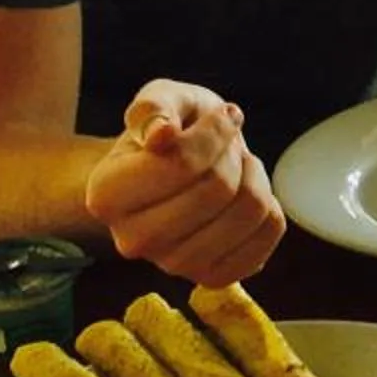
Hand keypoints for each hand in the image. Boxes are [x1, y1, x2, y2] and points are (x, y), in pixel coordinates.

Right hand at [81, 79, 285, 285]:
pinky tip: (243, 195)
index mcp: (106, 195)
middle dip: (232, 153)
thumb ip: (153, 107)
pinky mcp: (212, 277)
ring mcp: (173, 265)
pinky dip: (270, 205)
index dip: (213, 131)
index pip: (180, 163)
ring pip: (249, 209)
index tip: (219, 117)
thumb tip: (160, 134)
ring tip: (235, 166)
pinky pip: (269, 233)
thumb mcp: (159, 99)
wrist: (174, 169)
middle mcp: (133, 240)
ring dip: (253, 175)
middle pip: (217, 188)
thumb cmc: (168, 130)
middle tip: (225, 145)